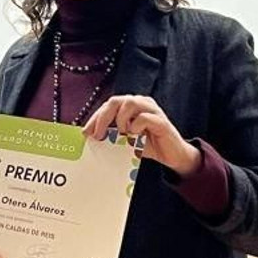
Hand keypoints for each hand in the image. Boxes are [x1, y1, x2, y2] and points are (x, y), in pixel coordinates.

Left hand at [83, 94, 200, 176]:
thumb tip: (90, 137)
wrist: (171, 155)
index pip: (108, 105)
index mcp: (130, 105)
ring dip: (120, 120)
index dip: (95, 118)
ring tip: (121, 134)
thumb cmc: (147, 145)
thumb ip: (111, 135)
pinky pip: (144, 117)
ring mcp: (152, 110)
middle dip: (102, 118)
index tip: (85, 133)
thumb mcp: (124, 140)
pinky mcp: (161, 121)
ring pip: (130, 103)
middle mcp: (141, 103)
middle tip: (97, 135)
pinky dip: (136, 126)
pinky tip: (135, 136)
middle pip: (116, 101)